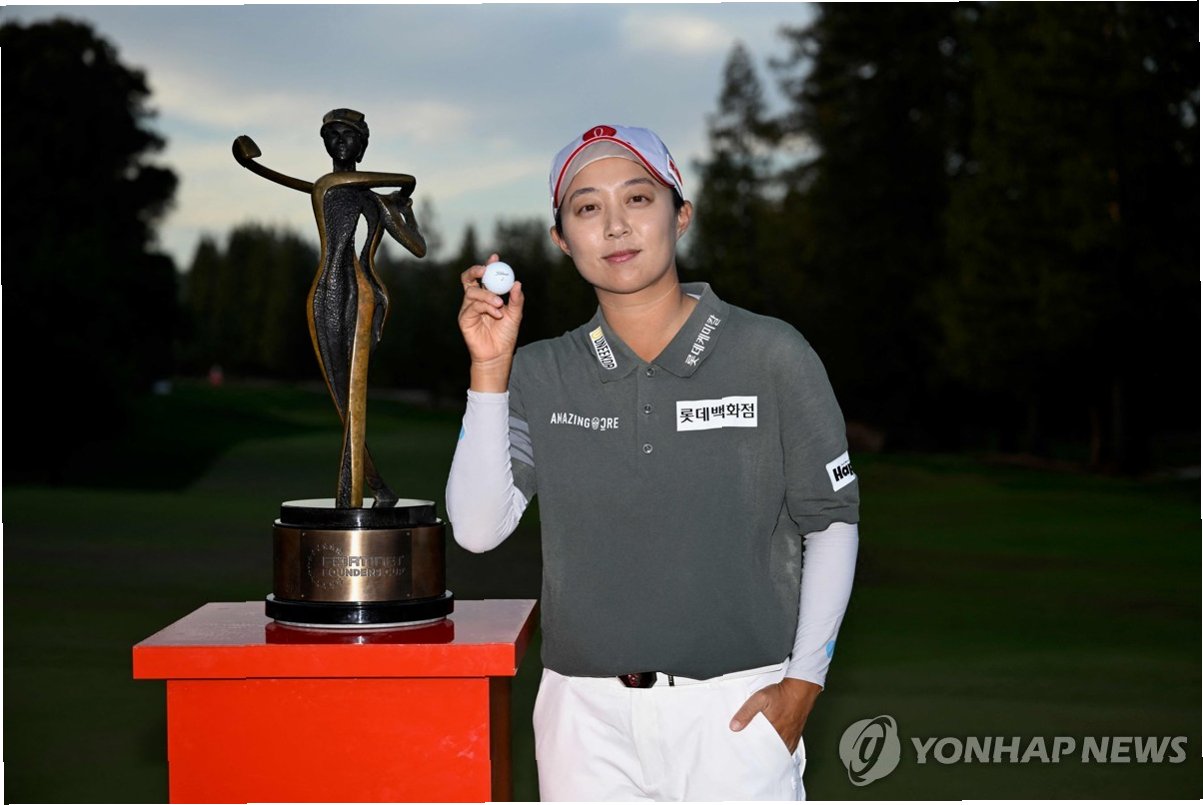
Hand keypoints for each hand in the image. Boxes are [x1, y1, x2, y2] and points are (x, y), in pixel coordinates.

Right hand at [458, 254, 523, 390]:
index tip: (495, 258)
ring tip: (500, 305)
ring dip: (487, 295)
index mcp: (487, 296)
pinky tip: (496, 313)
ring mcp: (468, 309)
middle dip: (476, 271)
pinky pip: (473, 306)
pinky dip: (486, 307)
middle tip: (485, 269)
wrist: (499, 354)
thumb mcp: (515, 314)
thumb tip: (517, 283)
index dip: (487, 265)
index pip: (484, 276)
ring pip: (472, 292)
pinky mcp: (464, 319)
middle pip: (468, 278)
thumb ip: (516, 299)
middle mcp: (475, 300)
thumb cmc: (506, 335)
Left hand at [729, 678, 821, 754]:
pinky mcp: (796, 735)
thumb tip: (734, 726)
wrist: (800, 689)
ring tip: (763, 753)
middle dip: (761, 754)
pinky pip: (788, 748)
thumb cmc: (781, 694)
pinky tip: (776, 747)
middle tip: (753, 754)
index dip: (751, 752)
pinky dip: (781, 749)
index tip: (744, 753)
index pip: (759, 749)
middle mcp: (783, 737)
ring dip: (772, 752)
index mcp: (773, 731)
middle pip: (770, 752)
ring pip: (779, 751)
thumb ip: (746, 712)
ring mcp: (791, 737)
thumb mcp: (759, 699)